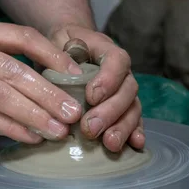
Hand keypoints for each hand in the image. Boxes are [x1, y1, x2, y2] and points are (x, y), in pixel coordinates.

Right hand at [0, 18, 86, 143]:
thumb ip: (3, 60)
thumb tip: (53, 84)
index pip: (22, 37)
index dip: (53, 57)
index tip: (76, 77)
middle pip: (15, 71)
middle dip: (49, 95)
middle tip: (73, 113)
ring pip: (1, 96)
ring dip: (34, 116)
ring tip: (57, 130)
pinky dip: (11, 129)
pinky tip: (31, 137)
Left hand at [47, 24, 144, 151]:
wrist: (63, 50)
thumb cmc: (58, 48)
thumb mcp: (53, 43)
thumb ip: (58, 56)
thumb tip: (66, 76)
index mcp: (105, 49)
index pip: (117, 60)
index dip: (109, 79)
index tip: (91, 97)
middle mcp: (120, 71)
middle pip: (127, 89)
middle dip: (111, 112)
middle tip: (91, 129)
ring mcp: (123, 91)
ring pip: (133, 108)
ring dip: (123, 127)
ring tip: (110, 144)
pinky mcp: (123, 109)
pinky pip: (134, 120)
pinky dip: (134, 133)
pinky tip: (135, 145)